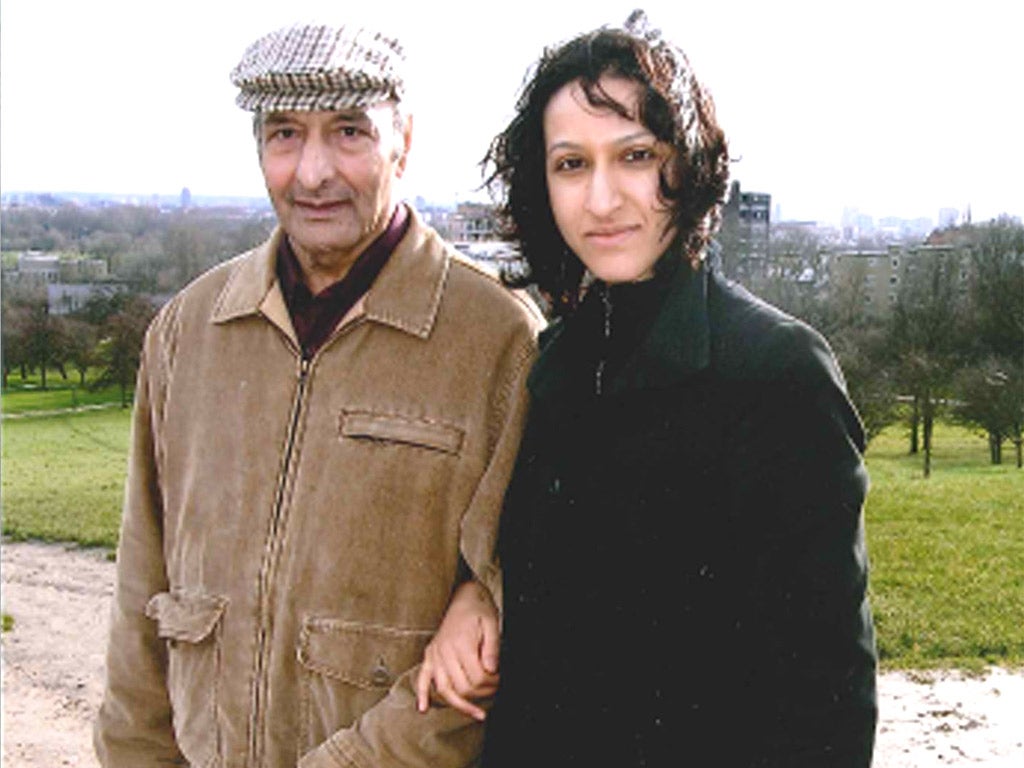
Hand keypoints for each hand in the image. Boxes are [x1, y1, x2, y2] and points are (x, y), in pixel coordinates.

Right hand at [415, 580, 499, 720]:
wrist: (462, 595)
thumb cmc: (478, 609)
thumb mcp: (492, 623)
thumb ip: (492, 647)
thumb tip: (491, 669)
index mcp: (461, 643)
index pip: (476, 677)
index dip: (491, 684)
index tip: (500, 680)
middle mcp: (445, 651)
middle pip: (462, 687)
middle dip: (482, 693)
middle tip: (495, 689)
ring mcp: (435, 654)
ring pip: (444, 689)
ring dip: (460, 705)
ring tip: (476, 713)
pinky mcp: (429, 655)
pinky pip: (422, 678)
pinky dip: (421, 694)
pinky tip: (423, 709)